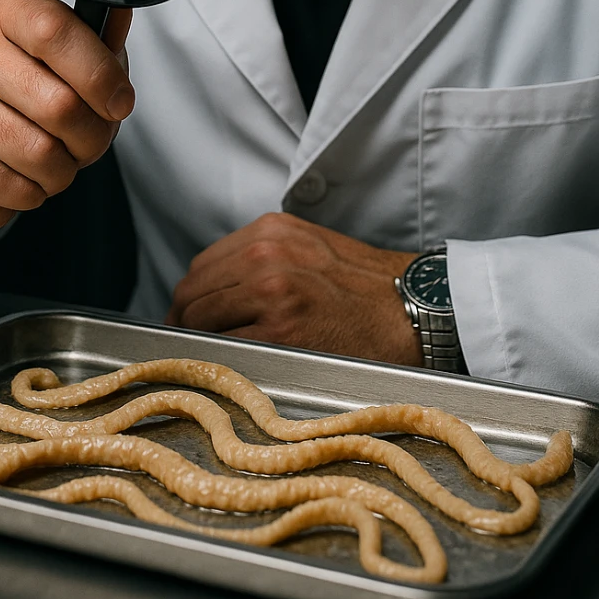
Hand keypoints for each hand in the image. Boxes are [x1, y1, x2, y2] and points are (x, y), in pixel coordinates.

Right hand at [0, 0, 133, 245]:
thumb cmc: (31, 98)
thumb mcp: (74, 63)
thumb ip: (101, 41)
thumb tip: (123, 7)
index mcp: (9, 16)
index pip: (55, 30)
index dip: (99, 74)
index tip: (119, 103)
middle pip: (59, 103)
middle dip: (91, 137)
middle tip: (89, 142)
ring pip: (39, 152)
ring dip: (63, 170)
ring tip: (57, 162)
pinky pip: (13, 185)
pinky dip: (34, 192)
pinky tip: (26, 178)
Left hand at [165, 212, 421, 365]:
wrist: (413, 311)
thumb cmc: (365, 287)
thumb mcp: (309, 247)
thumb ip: (263, 257)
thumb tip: (216, 289)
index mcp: (271, 231)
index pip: (202, 265)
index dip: (190, 297)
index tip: (190, 318)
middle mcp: (266, 254)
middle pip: (193, 292)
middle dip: (186, 322)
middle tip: (191, 346)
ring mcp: (271, 292)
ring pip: (200, 320)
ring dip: (197, 341)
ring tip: (210, 359)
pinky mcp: (280, 330)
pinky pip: (224, 347)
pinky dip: (219, 359)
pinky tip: (232, 367)